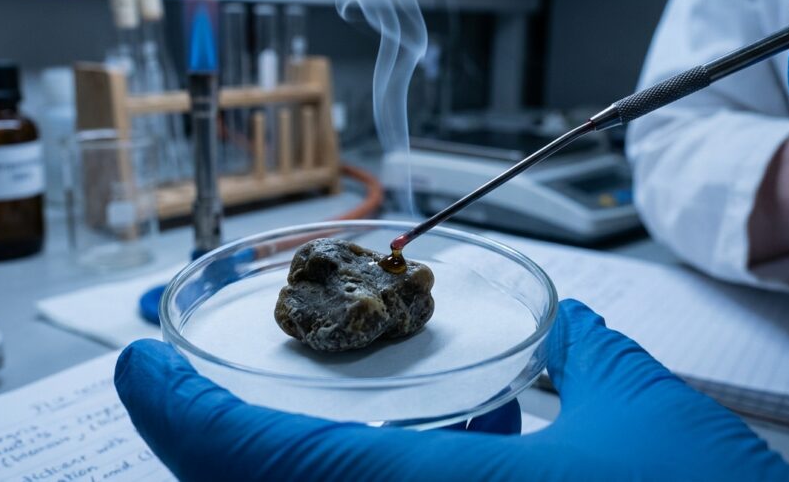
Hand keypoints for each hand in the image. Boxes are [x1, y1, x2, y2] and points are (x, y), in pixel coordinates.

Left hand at [115, 300, 788, 480]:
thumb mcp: (652, 424)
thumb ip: (589, 355)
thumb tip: (563, 322)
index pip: (264, 463)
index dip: (182, 415)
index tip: (136, 363)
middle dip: (200, 452)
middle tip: (177, 392)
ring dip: (252, 478)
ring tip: (238, 428)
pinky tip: (349, 468)